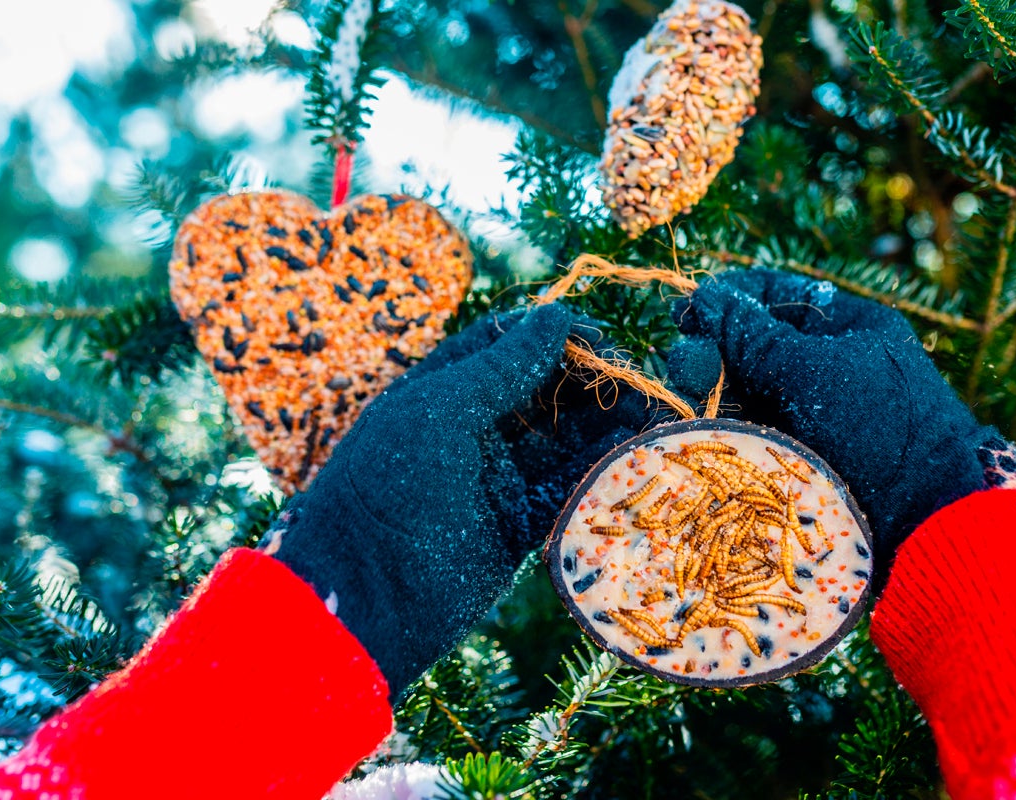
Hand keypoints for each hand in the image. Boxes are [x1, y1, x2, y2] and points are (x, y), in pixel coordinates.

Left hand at [266, 303, 665, 692]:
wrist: (362, 600)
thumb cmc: (388, 488)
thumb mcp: (440, 411)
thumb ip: (503, 366)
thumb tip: (558, 316)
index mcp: (441, 390)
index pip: (505, 344)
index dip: (552, 335)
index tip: (599, 337)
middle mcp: (470, 430)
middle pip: (542, 391)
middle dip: (590, 382)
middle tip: (638, 379)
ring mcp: (494, 479)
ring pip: (561, 441)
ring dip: (605, 426)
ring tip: (653, 412)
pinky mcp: (515, 526)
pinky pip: (565, 490)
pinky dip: (598, 473)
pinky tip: (635, 457)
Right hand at [670, 268, 1015, 574]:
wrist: (926, 518)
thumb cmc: (878, 427)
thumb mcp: (811, 370)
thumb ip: (751, 335)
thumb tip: (702, 297)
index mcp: (848, 325)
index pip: (776, 292)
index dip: (726, 299)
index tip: (681, 314)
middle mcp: (833, 364)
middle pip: (757, 344)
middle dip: (713, 352)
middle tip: (676, 368)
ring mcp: (820, 413)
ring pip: (751, 390)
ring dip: (714, 394)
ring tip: (683, 403)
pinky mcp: (807, 455)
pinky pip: (757, 430)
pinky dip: (729, 428)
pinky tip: (701, 431)